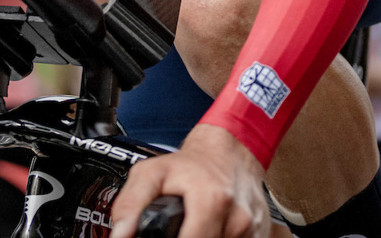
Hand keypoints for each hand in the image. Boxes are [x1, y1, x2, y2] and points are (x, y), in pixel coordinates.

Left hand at [110, 125, 270, 237]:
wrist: (231, 151)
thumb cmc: (192, 164)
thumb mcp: (151, 173)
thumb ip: (131, 204)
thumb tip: (120, 235)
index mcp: (212, 201)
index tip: (164, 236)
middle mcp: (237, 219)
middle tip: (175, 230)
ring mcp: (252, 231)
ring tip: (192, 228)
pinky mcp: (261, 237)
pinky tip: (210, 231)